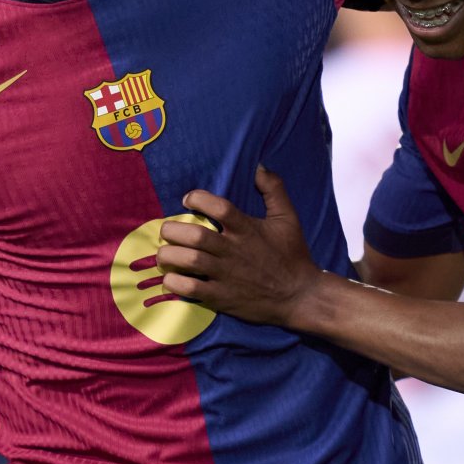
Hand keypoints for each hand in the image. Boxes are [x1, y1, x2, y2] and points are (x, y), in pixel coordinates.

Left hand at [158, 167, 322, 326]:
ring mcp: (227, 275)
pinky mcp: (222, 297)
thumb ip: (274, 189)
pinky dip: (176, 282)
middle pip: (196, 236)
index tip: (187, 199)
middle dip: (173, 230)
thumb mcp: (288, 218)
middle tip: (167, 230)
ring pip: (190, 261)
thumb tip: (259, 166)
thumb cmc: (292, 255)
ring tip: (164, 252)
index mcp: (247, 229)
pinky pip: (192, 289)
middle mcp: (234, 251)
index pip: (219, 208)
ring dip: (170, 255)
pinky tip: (171, 277)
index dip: (198, 199)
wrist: (299, 296)